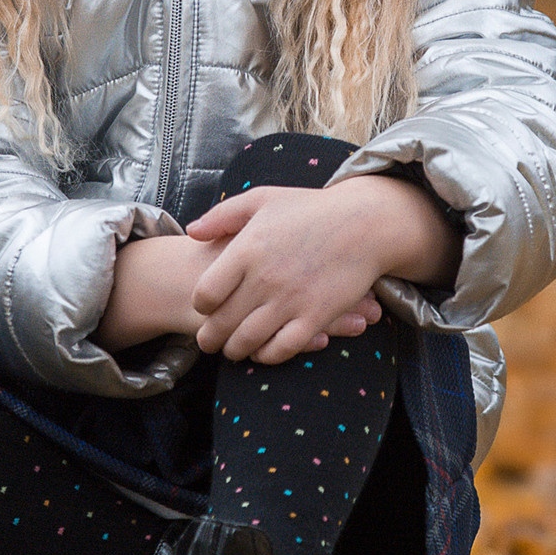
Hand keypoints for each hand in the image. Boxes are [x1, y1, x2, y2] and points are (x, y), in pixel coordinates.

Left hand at [98, 230, 378, 353]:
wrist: (364, 223)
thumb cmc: (310, 208)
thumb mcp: (262, 199)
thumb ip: (222, 215)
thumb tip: (191, 232)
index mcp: (247, 250)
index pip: (205, 293)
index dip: (200, 305)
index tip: (204, 307)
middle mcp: (265, 279)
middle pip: (222, 324)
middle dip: (209, 338)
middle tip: (207, 342)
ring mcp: (291, 300)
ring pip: (248, 341)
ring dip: (235, 350)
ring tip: (232, 350)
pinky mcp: (315, 316)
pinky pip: (282, 348)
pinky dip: (267, 355)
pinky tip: (263, 351)